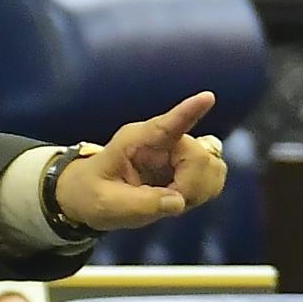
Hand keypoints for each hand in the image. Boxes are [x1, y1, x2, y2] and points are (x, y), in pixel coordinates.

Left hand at [56, 91, 229, 231]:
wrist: (89, 196)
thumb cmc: (92, 193)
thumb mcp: (106, 204)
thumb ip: (141, 205)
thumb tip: (178, 201)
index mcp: (137, 141)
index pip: (167, 124)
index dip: (189, 111)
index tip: (207, 97)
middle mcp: (163, 141)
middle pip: (199, 156)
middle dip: (191, 184)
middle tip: (169, 202)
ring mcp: (177, 153)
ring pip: (212, 166)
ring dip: (199, 189)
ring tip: (170, 200)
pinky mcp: (187, 167)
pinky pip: (213, 177)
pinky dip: (203, 192)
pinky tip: (181, 199)